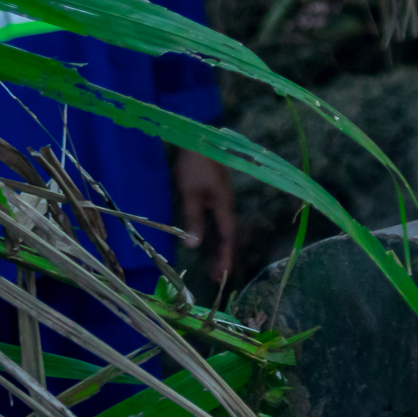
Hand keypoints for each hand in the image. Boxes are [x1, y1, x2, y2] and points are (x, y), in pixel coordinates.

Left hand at [170, 148, 235, 289]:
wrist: (198, 138)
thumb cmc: (195, 166)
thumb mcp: (190, 194)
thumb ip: (193, 220)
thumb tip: (193, 246)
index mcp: (224, 206)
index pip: (227, 238)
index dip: (226, 257)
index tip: (223, 276)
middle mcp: (226, 206)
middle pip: (227, 237)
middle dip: (223, 257)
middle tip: (218, 278)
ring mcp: (220, 200)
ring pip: (222, 230)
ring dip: (218, 248)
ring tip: (213, 267)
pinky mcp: (213, 195)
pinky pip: (216, 222)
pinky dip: (213, 236)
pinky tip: (207, 241)